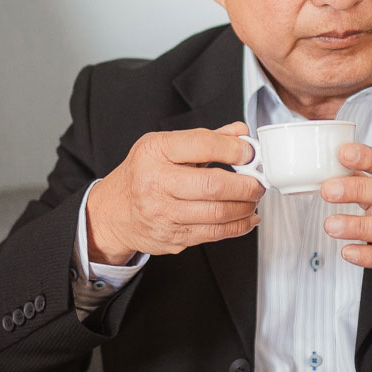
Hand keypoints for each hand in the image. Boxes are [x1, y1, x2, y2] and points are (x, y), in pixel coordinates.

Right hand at [87, 122, 262, 263]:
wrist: (114, 212)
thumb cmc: (142, 174)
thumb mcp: (165, 146)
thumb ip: (206, 139)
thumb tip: (240, 133)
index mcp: (154, 152)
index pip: (201, 145)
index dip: (233, 148)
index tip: (250, 152)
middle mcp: (156, 183)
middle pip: (213, 186)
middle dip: (246, 185)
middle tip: (258, 182)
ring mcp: (163, 214)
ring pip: (217, 214)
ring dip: (245, 206)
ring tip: (253, 198)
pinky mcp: (172, 237)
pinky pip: (214, 234)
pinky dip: (238, 226)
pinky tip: (247, 217)